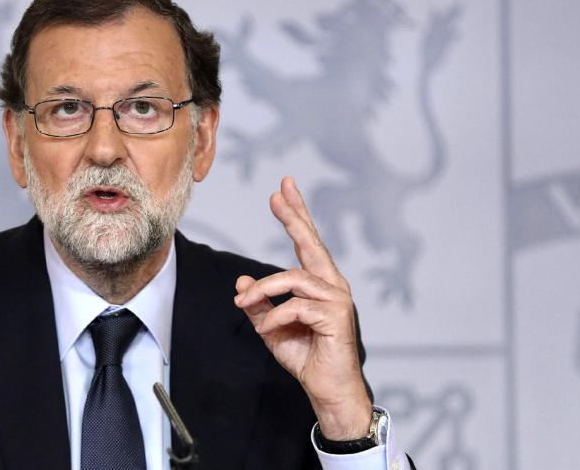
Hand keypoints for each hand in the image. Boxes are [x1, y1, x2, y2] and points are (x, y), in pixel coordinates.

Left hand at [233, 176, 371, 439]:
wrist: (326, 389)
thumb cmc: (305, 356)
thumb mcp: (271, 326)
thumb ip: (259, 303)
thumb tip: (241, 280)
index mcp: (319, 283)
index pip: (307, 243)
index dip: (295, 215)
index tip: (282, 190)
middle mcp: (332, 284)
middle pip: (311, 243)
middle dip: (294, 216)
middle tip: (279, 193)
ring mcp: (337, 299)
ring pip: (293, 278)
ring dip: (263, 290)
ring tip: (243, 303)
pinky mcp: (336, 316)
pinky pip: (296, 306)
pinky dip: (275, 317)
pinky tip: (267, 330)